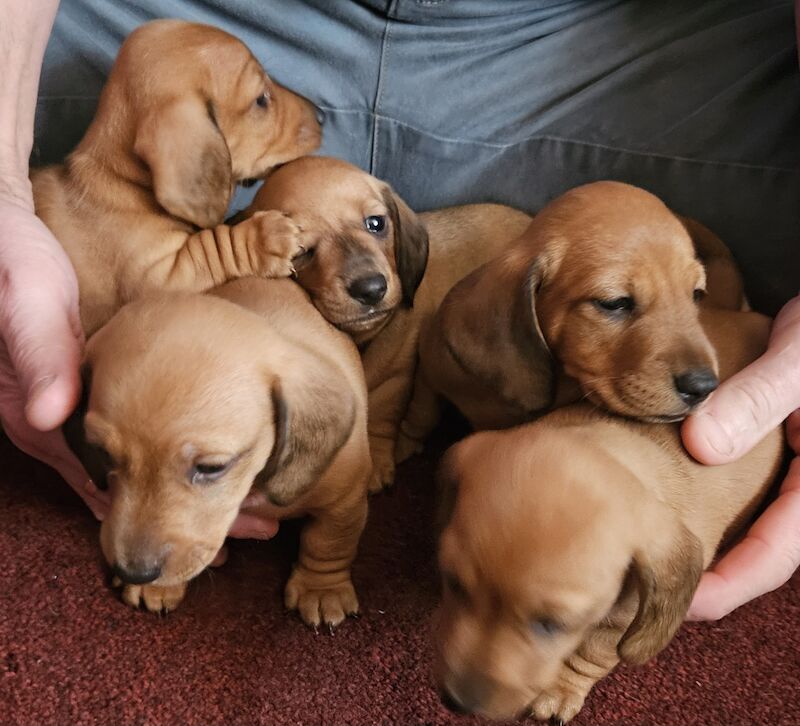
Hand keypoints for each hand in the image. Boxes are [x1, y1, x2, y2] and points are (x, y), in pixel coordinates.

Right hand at [0, 187, 280, 538]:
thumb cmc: (12, 268)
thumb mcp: (24, 304)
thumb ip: (39, 356)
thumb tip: (49, 415)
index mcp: (46, 419)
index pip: (115, 490)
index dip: (172, 516)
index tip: (226, 536)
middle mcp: (61, 429)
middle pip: (138, 489)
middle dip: (197, 511)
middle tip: (261, 527)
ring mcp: (77, 415)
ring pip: (142, 470)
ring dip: (193, 488)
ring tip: (253, 507)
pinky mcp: (92, 394)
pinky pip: (138, 440)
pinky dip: (174, 456)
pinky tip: (208, 458)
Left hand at [682, 295, 799, 619]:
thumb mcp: (798, 360)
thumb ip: (757, 399)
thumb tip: (701, 444)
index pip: (782, 549)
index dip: (734, 582)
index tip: (688, 604)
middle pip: (764, 547)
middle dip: (716, 576)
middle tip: (656, 591)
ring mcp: (790, 468)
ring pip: (752, 522)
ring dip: (712, 544)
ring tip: (657, 554)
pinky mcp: (770, 451)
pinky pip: (742, 491)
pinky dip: (708, 504)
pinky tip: (670, 503)